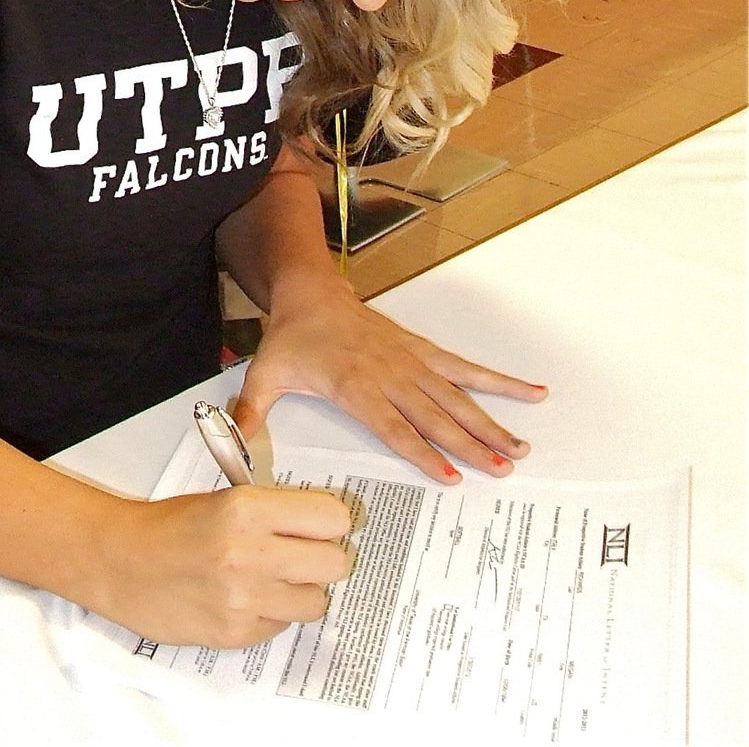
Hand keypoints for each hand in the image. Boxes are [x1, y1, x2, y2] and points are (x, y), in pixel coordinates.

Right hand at [94, 486, 350, 647]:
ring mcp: (243, 598)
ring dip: (300, 590)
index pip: (333, 518)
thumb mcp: (228, 498)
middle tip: (300, 553)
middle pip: (336, 563)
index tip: (319, 525)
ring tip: (272, 577)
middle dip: (322, 557)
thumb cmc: (173, 525)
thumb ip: (278, 511)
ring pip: (316, 601)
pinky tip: (246, 597)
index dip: (329, 522)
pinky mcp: (235, 632)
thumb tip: (328, 525)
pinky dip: (273, 613)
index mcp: (248, 508)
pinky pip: (283, 625)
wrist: (122, 562)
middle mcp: (250, 553)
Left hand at [232, 284, 547, 484]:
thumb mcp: (264, 374)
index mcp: (354, 384)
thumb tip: (235, 447)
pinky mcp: (422, 350)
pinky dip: (498, 380)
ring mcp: (410, 360)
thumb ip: (251, 412)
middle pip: (436, 415)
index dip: (422, 450)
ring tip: (521, 446)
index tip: (450, 474)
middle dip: (471, 444)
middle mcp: (389, 373)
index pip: (394, 425)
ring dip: (490, 421)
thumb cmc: (291, 337)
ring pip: (457, 395)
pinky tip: (530, 390)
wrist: (310, 292)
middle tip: (504, 468)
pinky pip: (464, 367)